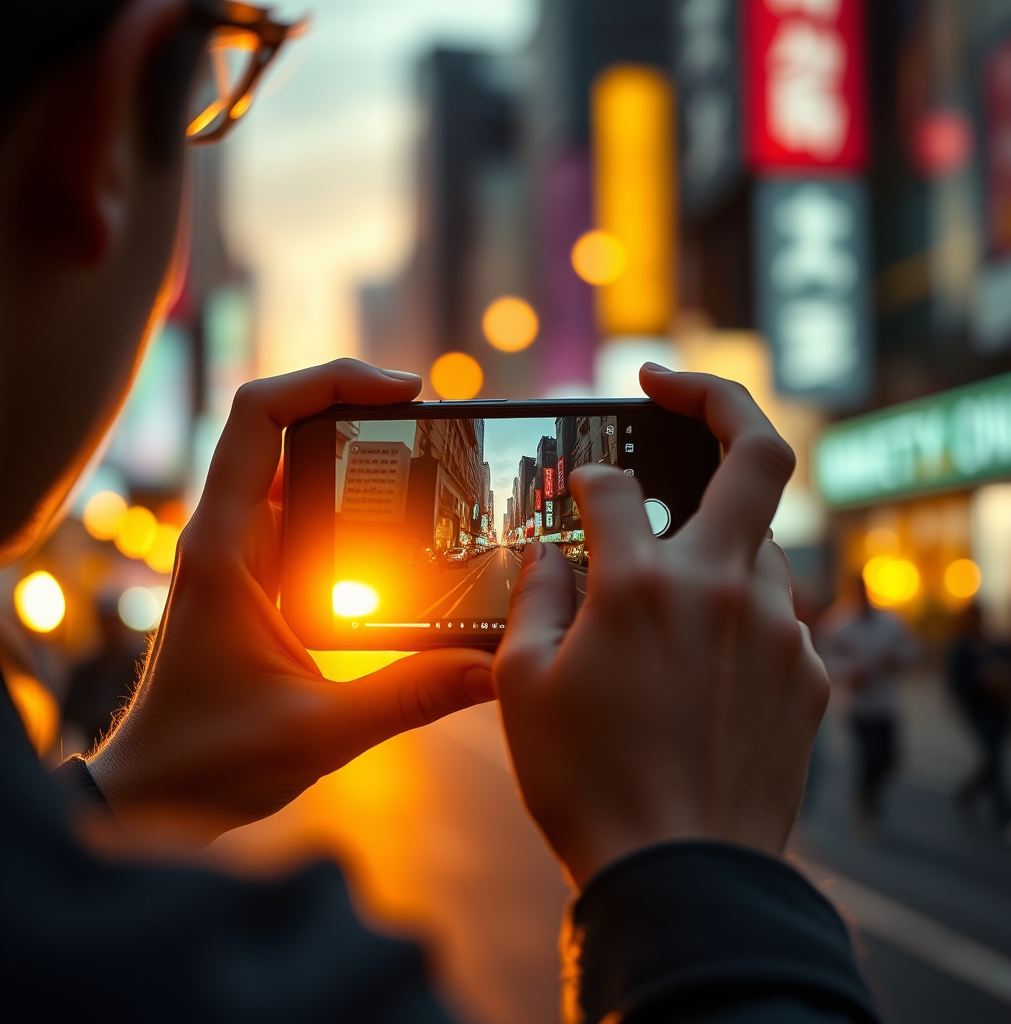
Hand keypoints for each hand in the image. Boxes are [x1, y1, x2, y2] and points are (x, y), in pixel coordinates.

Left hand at [88, 359, 493, 842]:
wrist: (156, 789)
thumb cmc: (210, 760)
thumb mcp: (323, 731)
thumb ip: (412, 694)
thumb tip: (492, 667)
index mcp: (226, 549)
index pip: (257, 416)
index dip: (328, 379)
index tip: (403, 391)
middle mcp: (226, 535)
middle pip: (281, 423)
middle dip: (355, 403)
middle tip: (431, 418)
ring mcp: (239, 552)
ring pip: (291, 463)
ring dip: (352, 445)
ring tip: (426, 451)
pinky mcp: (256, 575)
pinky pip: (301, 508)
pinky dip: (348, 493)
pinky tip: (398, 516)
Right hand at [495, 366, 828, 888]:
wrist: (680, 878)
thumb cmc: (587, 784)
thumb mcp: (521, 685)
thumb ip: (537, 596)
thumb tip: (551, 551)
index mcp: (641, 586)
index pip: (611, 486)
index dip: (584, 478)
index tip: (575, 490)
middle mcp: (722, 589)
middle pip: (757, 454)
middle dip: (717, 397)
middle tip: (672, 384)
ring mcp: (778, 629)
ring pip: (765, 543)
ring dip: (720, 541)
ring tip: (677, 585)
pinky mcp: (809, 674)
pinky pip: (778, 615)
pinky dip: (740, 613)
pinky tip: (706, 660)